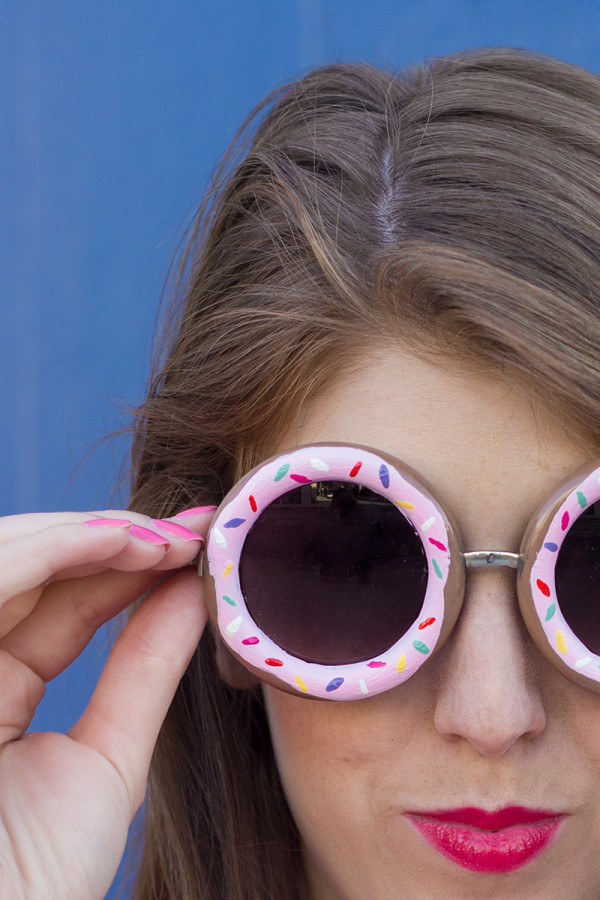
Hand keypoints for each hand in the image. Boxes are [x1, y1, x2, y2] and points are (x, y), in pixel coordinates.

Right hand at [0, 509, 211, 899]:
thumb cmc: (40, 877)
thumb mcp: (107, 755)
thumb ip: (144, 669)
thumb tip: (193, 593)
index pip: (60, 608)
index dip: (123, 570)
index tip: (192, 545)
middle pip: (34, 575)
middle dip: (112, 544)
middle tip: (188, 533)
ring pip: (9, 560)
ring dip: (90, 537)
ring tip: (166, 538)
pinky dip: (51, 549)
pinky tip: (118, 541)